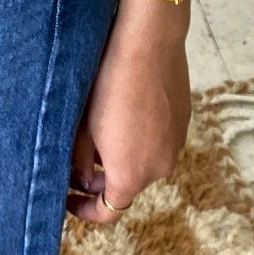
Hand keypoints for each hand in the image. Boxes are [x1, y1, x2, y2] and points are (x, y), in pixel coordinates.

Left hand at [67, 0, 192, 223]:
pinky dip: (142, 137)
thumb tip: (82, 177)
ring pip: (144, 162)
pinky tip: (127, 111)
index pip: (108, 211)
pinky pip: (159, 141)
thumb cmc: (109, 84)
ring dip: (124, 156)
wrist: (148, 43)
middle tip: (79, 160)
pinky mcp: (183, 122)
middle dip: (102, 178)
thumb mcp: (84, 126)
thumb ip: (80, 161)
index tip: (70, 197)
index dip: (85, 209)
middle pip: (127, 185)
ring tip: (102, 130)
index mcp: (131, 175)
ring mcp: (176, 145)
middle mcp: (159, 168)